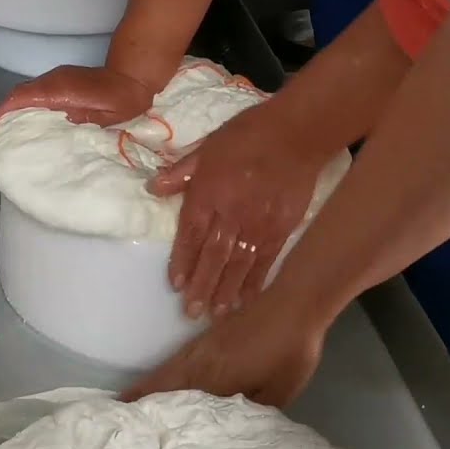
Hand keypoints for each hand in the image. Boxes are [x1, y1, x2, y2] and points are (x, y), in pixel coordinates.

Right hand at [0, 65, 154, 129]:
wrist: (133, 75)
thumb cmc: (123, 99)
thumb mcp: (107, 117)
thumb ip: (81, 120)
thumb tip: (56, 127)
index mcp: (60, 90)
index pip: (22, 97)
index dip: (3, 112)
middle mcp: (53, 80)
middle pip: (18, 92)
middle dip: (2, 112)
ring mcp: (56, 77)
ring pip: (25, 90)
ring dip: (12, 107)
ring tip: (5, 130)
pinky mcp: (60, 78)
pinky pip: (35, 90)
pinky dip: (24, 103)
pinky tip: (25, 119)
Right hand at [119, 290, 327, 406]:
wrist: (294, 304)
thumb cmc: (289, 352)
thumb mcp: (279, 393)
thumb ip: (251, 411)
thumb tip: (233, 424)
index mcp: (213, 377)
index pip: (175, 398)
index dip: (153, 410)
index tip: (131, 423)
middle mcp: (200, 360)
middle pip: (163, 381)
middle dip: (141, 396)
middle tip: (121, 414)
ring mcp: (202, 346)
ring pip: (169, 368)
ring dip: (152, 384)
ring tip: (135, 401)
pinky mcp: (209, 337)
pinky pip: (180, 359)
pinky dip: (167, 372)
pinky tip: (168, 381)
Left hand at [149, 106, 327, 318]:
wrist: (297, 134)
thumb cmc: (247, 135)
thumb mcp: (207, 146)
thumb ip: (181, 171)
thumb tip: (152, 188)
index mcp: (208, 193)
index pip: (191, 234)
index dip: (182, 261)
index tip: (175, 284)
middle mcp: (231, 214)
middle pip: (213, 256)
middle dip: (201, 285)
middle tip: (191, 312)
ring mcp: (258, 224)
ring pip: (238, 264)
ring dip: (225, 290)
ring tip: (215, 313)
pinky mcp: (282, 229)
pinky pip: (265, 261)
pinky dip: (255, 282)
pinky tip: (247, 299)